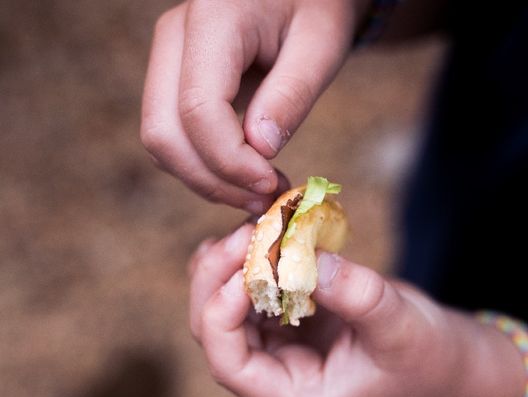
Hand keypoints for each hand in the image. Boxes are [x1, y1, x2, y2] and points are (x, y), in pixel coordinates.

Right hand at [141, 0, 366, 212]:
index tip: (270, 185)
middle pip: (165, 132)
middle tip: (262, 201)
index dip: (231, 161)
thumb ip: (291, 95)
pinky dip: (203, 166)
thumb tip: (260, 150)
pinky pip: (173, 135)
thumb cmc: (316, 7)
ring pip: (162, 141)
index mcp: (213, 18)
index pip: (199, 109)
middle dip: (212, 180)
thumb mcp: (321, 45)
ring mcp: (167, 57)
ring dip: (206, 179)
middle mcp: (174, 36)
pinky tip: (243, 175)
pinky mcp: (172, 78)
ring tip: (258, 192)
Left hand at [189, 224, 461, 396]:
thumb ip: (356, 295)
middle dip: (219, 278)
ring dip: (231, 262)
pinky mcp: (288, 318)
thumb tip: (306, 258)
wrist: (441, 354)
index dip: (221, 314)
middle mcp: (275, 373)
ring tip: (257, 225)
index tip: (245, 268)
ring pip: (224, 304)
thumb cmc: (425, 354)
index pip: (230, 364)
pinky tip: (271, 230)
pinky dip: (253, 257)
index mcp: (294, 395)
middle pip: (213, 329)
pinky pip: (251, 287)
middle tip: (246, 232)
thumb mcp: (399, 325)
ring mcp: (278, 345)